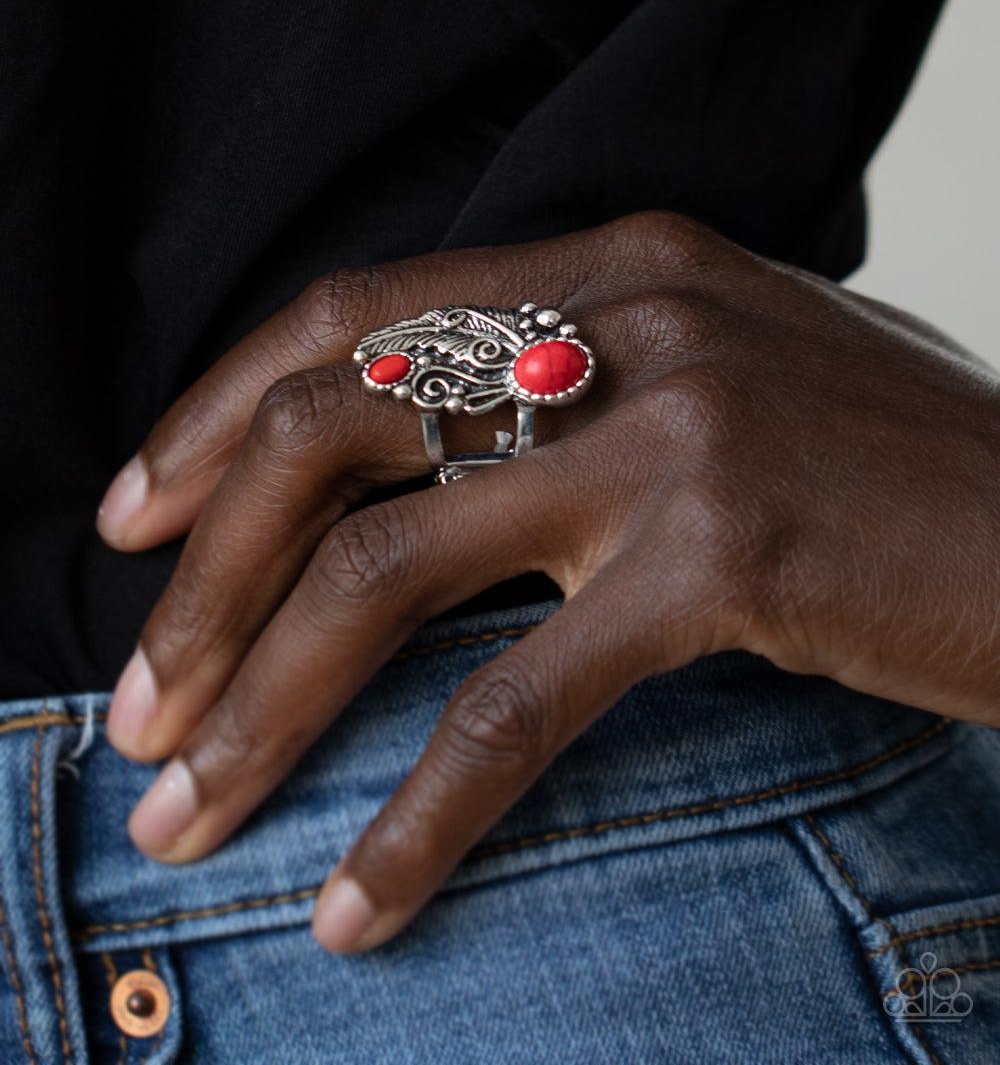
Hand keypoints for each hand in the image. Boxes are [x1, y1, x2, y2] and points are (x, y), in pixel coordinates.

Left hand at [98, 211, 999, 953]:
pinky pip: (513, 704)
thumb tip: (422, 463)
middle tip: (139, 698)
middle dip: (204, 574)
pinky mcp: (728, 558)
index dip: (214, 410)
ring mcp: (675, 431)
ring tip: (190, 808)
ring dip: (263, 700)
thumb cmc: (893, 466)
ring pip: (387, 568)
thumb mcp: (727, 372)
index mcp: (616, 264)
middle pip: (331, 427)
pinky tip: (358, 903)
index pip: (354, 312)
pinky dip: (417, 815)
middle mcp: (626, 321)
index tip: (132, 517)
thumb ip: (584, 378)